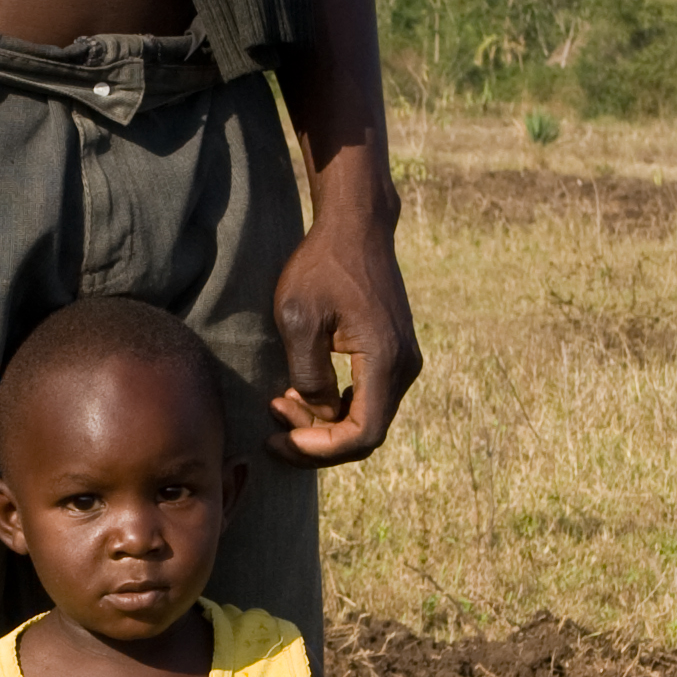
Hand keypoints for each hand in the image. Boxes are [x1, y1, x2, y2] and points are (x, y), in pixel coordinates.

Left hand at [265, 206, 421, 466]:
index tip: (279, 439)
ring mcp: (404, 362)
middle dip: (317, 440)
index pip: (362, 435)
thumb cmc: (321, 265)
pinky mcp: (395, 354)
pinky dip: (336, 407)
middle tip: (272, 422)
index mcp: (385, 360)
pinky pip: (369, 399)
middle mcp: (404, 367)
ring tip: (280, 401)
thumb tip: (320, 413)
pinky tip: (302, 391)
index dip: (319, 450)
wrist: (356, 227)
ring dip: (323, 424)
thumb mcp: (298, 318)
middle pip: (366, 434)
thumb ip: (308, 374)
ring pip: (367, 419)